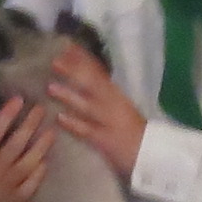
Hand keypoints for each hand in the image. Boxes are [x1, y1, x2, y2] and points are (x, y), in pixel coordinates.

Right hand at [0, 96, 52, 201]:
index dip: (7, 115)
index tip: (18, 100)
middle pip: (16, 144)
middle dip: (29, 124)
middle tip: (40, 109)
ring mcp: (7, 187)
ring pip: (28, 163)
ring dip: (41, 145)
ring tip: (51, 131)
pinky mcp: (17, 200)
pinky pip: (32, 183)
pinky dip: (40, 171)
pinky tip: (45, 159)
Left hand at [46, 45, 148, 178]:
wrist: (150, 154)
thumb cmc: (135, 132)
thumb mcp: (121, 108)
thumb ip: (106, 95)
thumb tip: (85, 81)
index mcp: (117, 95)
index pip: (99, 73)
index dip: (84, 59)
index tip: (68, 47)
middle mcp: (114, 104)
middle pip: (92, 85)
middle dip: (74, 72)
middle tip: (55, 61)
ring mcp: (110, 122)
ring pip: (88, 106)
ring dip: (69, 96)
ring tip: (50, 87)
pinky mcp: (106, 140)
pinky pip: (88, 131)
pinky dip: (74, 124)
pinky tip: (60, 118)